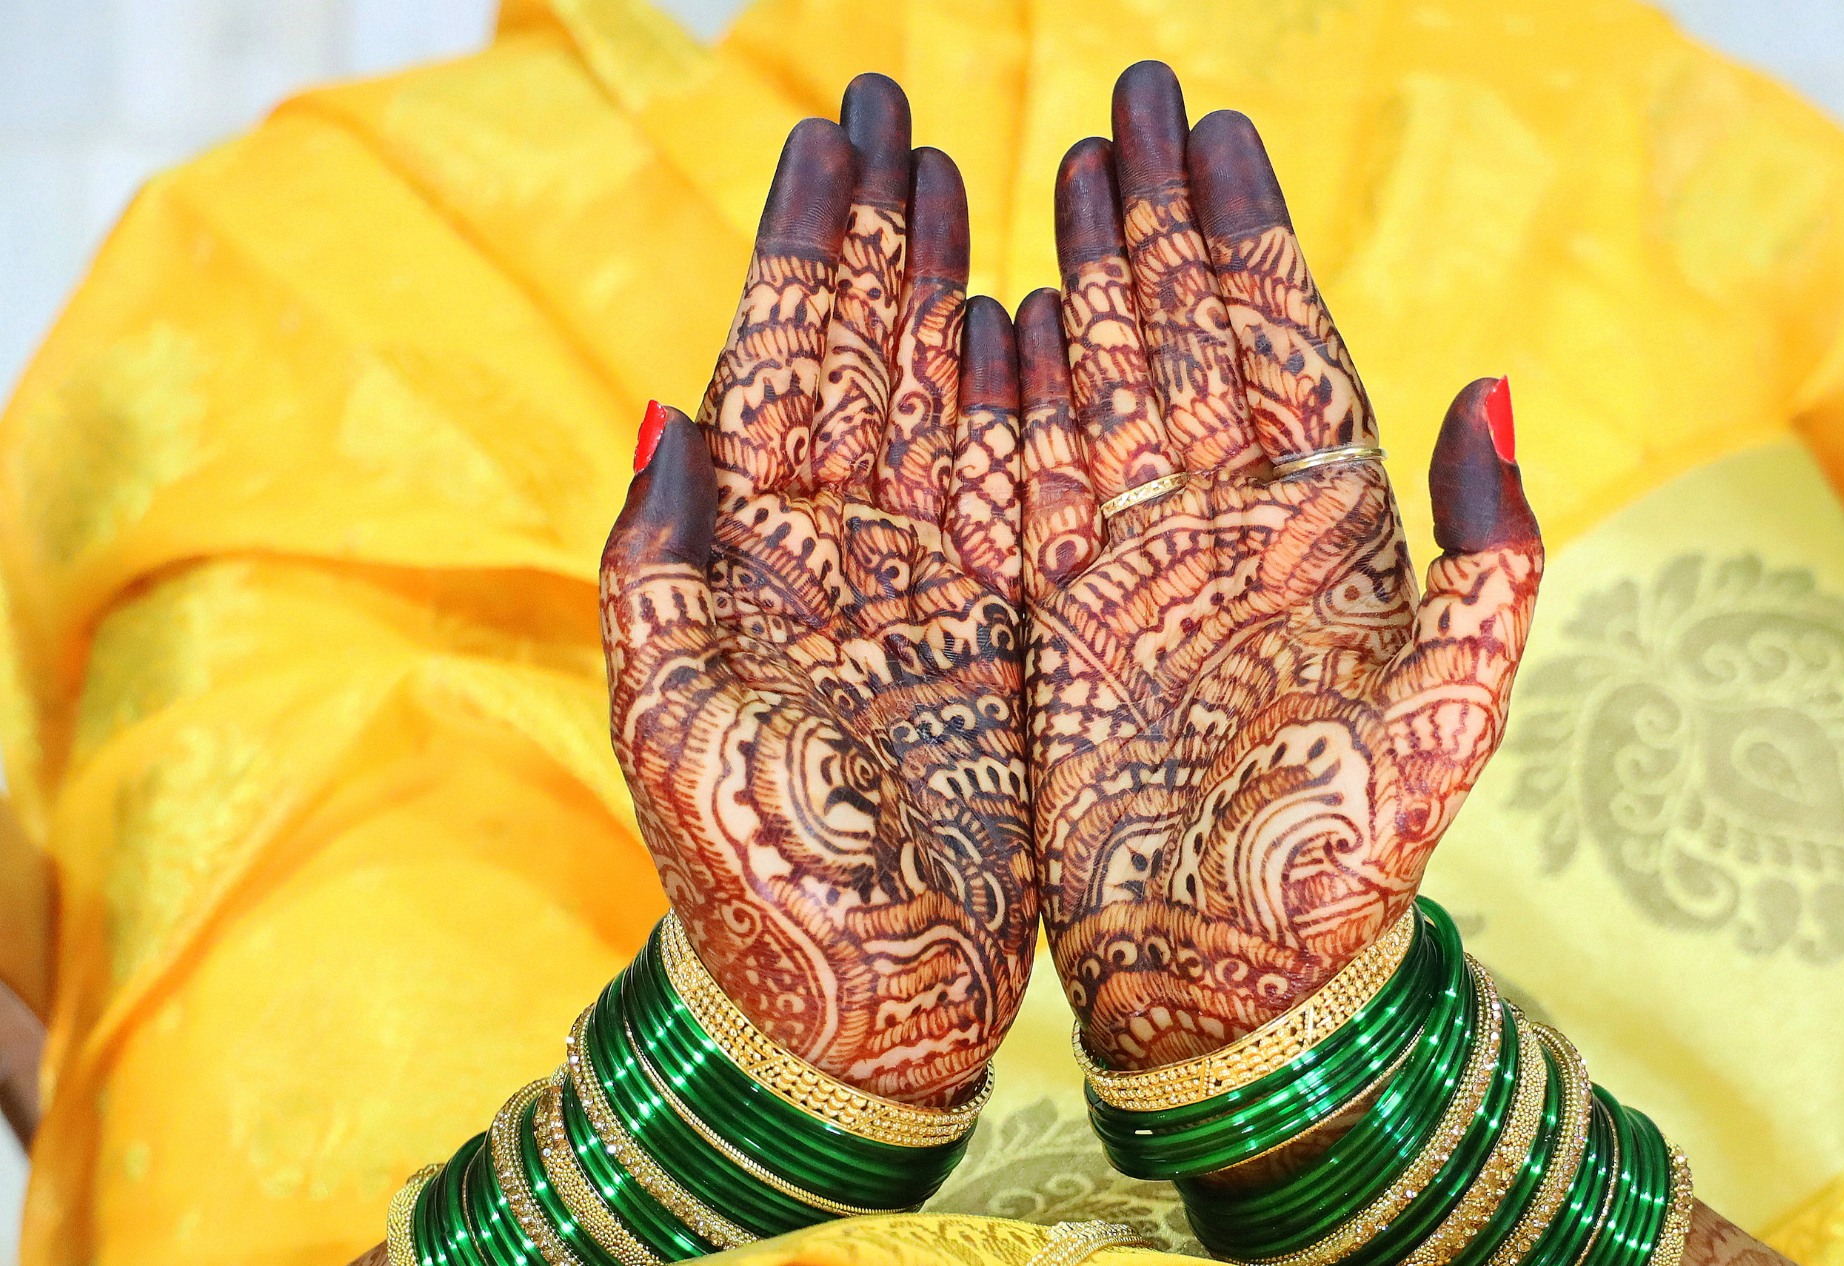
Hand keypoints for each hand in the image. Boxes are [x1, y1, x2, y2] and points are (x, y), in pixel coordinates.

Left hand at [599, 76, 1032, 1105]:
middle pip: (864, 356)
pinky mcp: (995, 635)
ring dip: (951, 291)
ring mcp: (921, 587)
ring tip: (974, 178)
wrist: (856, 1013)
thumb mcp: (675, 729)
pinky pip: (1016, 497)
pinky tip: (1033, 322)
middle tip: (897, 106)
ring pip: (941, 406)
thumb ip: (661, 569)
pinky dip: (1025, 409)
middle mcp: (840, 553)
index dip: (810, 247)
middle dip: (879, 231)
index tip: (833, 134)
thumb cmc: (756, 888)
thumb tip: (668, 407)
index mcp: (753, 560)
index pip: (785, 363)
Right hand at [1018, 62, 1542, 1069]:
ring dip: (1088, 278)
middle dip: (1158, 217)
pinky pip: (1034, 485)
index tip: (1210, 128)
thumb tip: (1495, 387)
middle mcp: (1229, 532)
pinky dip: (1017, 399)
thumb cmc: (1345, 866)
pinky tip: (1002, 312)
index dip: (1244, 234)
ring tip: (1064, 169)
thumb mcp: (1448, 713)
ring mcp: (1140, 566)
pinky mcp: (1065, 617)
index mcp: (1329, 535)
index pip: (1280, 344)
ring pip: (1108, 390)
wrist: (1230, 982)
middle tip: (1128, 98)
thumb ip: (1483, 554)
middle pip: (1187, 339)